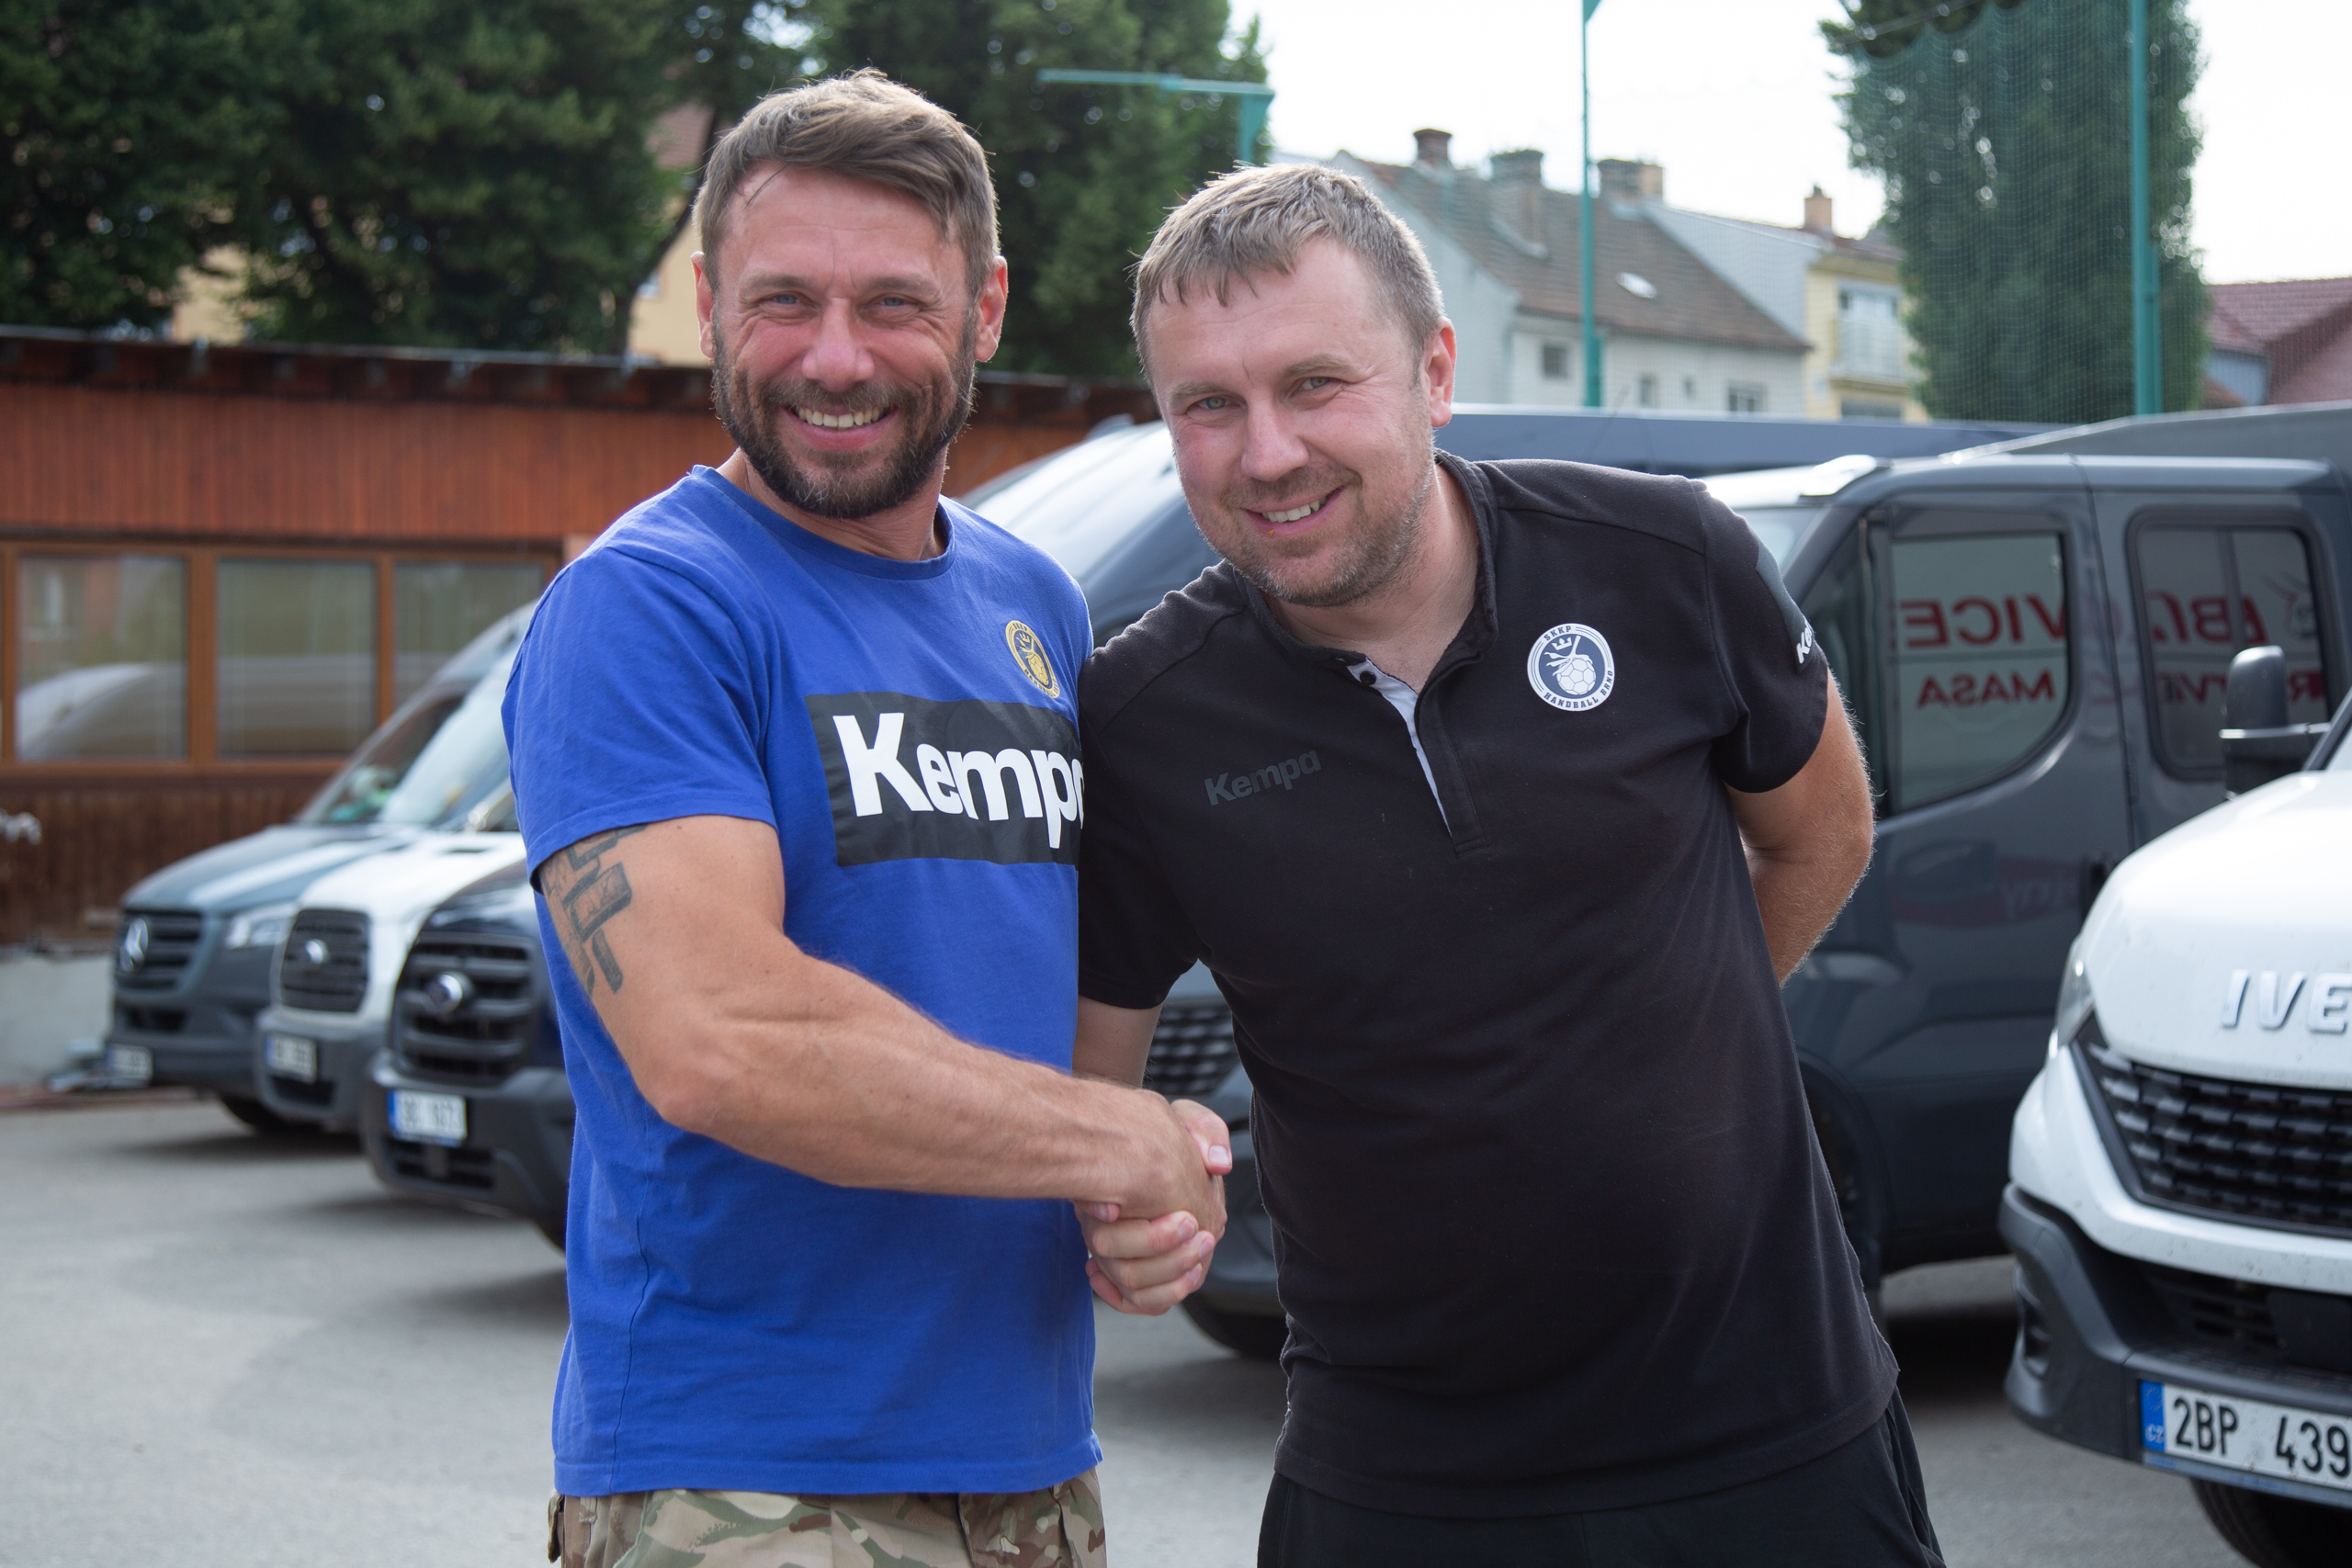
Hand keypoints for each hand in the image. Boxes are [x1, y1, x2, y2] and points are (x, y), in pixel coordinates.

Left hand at [1079, 1099, 1231, 1314]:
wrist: (1135, 1144)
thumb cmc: (1166, 1132)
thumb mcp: (1189, 1120)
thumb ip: (1208, 1134)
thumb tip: (1218, 1163)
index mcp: (1206, 1215)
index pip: (1187, 1253)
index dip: (1148, 1239)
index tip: (1111, 1211)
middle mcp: (1193, 1247)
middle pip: (1159, 1278)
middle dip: (1121, 1254)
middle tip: (1093, 1226)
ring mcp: (1170, 1263)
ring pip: (1142, 1292)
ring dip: (1113, 1269)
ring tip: (1091, 1239)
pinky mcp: (1150, 1275)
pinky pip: (1137, 1302)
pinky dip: (1112, 1292)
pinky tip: (1092, 1271)